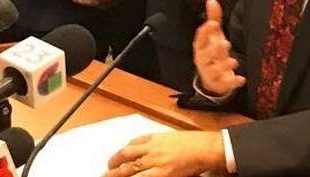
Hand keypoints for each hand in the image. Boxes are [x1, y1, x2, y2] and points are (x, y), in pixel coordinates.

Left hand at [103, 131, 225, 176]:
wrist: (203, 148)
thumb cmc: (192, 143)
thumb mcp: (170, 137)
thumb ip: (156, 141)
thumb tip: (142, 148)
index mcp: (153, 139)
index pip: (131, 145)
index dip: (120, 153)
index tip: (116, 159)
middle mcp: (151, 150)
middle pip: (125, 157)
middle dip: (113, 165)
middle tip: (105, 171)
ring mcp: (155, 163)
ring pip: (129, 170)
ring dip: (117, 175)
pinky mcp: (162, 174)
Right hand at [193, 0, 245, 96]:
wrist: (212, 80)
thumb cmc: (213, 53)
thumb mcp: (214, 36)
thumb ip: (213, 19)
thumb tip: (211, 0)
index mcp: (201, 47)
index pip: (200, 39)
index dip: (205, 32)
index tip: (212, 24)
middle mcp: (203, 60)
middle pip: (206, 55)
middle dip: (215, 49)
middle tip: (225, 43)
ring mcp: (211, 73)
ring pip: (215, 70)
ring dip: (224, 65)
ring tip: (234, 61)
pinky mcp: (220, 83)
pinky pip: (226, 84)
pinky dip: (233, 82)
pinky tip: (241, 79)